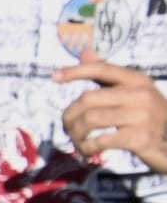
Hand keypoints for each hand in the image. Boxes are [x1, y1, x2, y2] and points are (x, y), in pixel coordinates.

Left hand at [55, 47, 166, 172]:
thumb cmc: (149, 117)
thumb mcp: (134, 92)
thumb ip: (109, 75)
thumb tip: (85, 52)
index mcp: (138, 80)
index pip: (101, 69)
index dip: (75, 71)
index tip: (54, 77)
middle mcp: (141, 94)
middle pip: (88, 98)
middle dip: (70, 114)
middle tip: (67, 126)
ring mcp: (143, 116)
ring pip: (91, 120)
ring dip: (76, 133)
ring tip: (76, 140)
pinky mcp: (141, 138)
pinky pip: (101, 140)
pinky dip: (87, 147)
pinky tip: (87, 150)